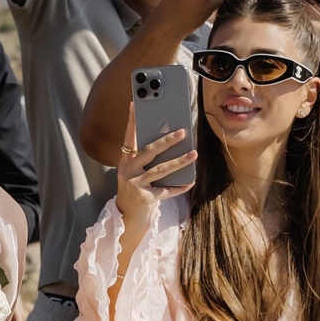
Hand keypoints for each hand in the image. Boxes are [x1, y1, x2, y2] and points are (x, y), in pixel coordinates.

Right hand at [118, 120, 194, 235]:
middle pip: (149, 151)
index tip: (135, 105)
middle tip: (182, 132)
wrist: (127, 215)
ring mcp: (136, 184)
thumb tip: (170, 140)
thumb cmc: (136, 187)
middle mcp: (128, 170)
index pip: (128, 137)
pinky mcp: (146, 198)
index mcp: (125, 160)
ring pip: (161, 170)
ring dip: (179, 161)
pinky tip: (191, 182)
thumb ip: (146, 158)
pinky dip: (180, 187)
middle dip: (166, 141)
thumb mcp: (136, 171)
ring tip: (194, 154)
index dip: (131, 121)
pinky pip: (167, 191)